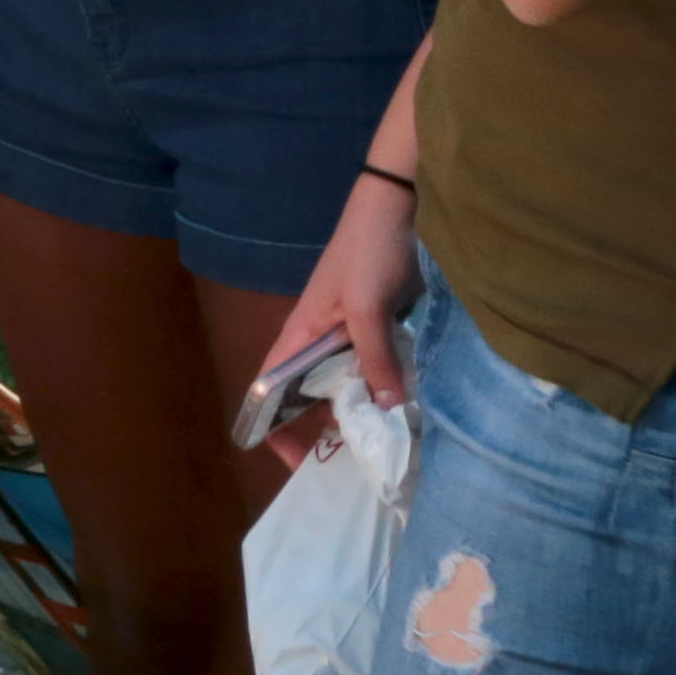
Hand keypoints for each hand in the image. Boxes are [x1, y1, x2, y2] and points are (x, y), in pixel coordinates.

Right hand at [255, 174, 420, 458]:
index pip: (269, 394)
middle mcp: (316, 343)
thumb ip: (375, 359)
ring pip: (345, 387)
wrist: (396, 206)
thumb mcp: (369, 308)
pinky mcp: (376, 329)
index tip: (302, 467)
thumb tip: (386, 411)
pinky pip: (374, 371)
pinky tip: (406, 410)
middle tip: (356, 468)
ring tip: (384, 448)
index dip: (275, 431)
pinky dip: (384, 393)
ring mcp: (347, 336)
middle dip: (324, 433)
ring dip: (359, 415)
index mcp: (298, 337)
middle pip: (308, 398)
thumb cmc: (368, 252)